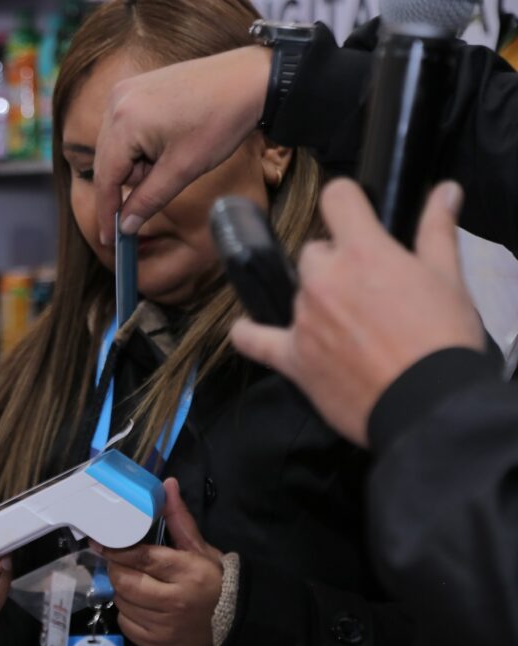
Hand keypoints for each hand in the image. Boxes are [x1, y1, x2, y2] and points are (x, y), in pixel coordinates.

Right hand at [94, 46, 270, 243]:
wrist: (249, 80)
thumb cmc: (220, 121)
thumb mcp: (183, 169)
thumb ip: (149, 200)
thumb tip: (125, 226)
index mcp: (124, 120)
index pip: (105, 177)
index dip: (107, 210)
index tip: (109, 239)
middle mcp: (116, 101)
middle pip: (108, 161)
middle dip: (131, 181)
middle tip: (162, 186)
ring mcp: (125, 90)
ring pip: (117, 147)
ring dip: (139, 163)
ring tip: (174, 155)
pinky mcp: (136, 87)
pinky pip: (125, 128)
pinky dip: (141, 145)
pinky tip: (169, 142)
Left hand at [96, 478, 222, 645]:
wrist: (234, 625)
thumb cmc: (215, 582)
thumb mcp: (201, 549)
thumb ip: (179, 519)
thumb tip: (167, 485)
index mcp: (187, 572)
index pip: (142, 557)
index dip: (117, 549)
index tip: (100, 542)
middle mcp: (175, 601)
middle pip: (126, 582)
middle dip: (116, 569)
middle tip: (118, 562)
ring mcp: (165, 627)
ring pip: (123, 603)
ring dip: (122, 591)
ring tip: (134, 582)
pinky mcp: (158, 645)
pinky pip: (127, 625)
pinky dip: (127, 613)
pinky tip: (140, 605)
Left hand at [230, 180, 484, 445]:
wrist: (430, 405)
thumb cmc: (443, 340)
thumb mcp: (450, 279)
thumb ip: (437, 230)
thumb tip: (445, 190)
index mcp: (363, 251)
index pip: (336, 197)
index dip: (347, 202)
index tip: (354, 214)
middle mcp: (323, 279)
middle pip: (314, 252)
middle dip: (337, 264)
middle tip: (366, 291)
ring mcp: (302, 318)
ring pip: (295, 290)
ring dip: (314, 300)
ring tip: (345, 326)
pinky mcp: (291, 357)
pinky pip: (252, 339)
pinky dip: (248, 334)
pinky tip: (246, 329)